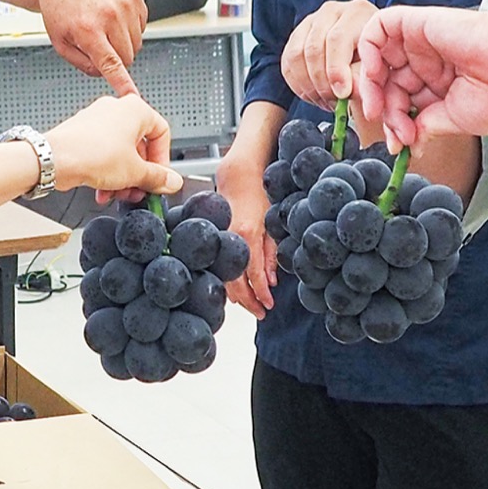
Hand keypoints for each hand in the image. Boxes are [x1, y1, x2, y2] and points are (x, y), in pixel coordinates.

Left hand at [35, 0, 145, 96]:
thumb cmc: (59, 7)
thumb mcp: (60, 43)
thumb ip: (82, 64)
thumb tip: (104, 74)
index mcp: (88, 29)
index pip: (111, 63)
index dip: (123, 83)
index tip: (132, 96)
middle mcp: (110, 15)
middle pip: (128, 58)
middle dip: (115, 59)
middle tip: (98, 45)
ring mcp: (125, 3)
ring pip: (137, 44)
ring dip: (123, 43)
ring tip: (103, 27)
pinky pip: (142, 27)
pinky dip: (129, 28)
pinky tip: (112, 17)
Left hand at [45, 94, 181, 198]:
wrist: (54, 159)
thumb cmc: (91, 154)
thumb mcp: (135, 172)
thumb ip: (158, 178)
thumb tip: (171, 181)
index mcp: (135, 109)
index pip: (161, 133)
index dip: (163, 160)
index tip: (160, 177)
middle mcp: (115, 109)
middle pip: (139, 145)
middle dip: (140, 173)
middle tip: (140, 190)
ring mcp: (96, 120)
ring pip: (119, 152)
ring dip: (123, 177)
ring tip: (119, 194)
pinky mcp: (81, 133)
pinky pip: (102, 154)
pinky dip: (106, 172)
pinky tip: (103, 191)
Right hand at [215, 153, 277, 318]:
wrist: (238, 175)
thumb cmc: (259, 194)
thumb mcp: (273, 222)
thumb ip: (271, 253)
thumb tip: (271, 280)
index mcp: (248, 235)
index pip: (253, 274)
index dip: (261, 294)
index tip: (268, 306)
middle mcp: (230, 239)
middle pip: (235, 281)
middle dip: (248, 301)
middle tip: (260, 313)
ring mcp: (219, 238)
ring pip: (223, 276)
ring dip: (237, 294)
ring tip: (250, 305)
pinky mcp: (214, 237)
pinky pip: (218, 265)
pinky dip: (226, 279)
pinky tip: (235, 289)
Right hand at [282, 0, 376, 109]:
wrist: (369, 54)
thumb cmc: (378, 59)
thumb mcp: (379, 67)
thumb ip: (363, 77)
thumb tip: (346, 91)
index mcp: (357, 12)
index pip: (337, 39)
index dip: (336, 69)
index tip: (342, 94)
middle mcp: (331, 11)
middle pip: (313, 47)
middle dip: (321, 81)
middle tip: (333, 102)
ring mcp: (310, 22)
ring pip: (296, 55)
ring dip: (308, 85)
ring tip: (324, 100)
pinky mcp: (296, 37)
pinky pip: (287, 63)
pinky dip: (298, 84)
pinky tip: (314, 94)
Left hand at [357, 5, 487, 149]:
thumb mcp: (458, 120)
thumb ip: (427, 128)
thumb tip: (409, 146)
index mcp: (436, 84)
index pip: (400, 102)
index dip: (394, 123)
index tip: (399, 144)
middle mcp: (424, 62)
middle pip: (385, 84)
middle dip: (383, 111)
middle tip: (392, 130)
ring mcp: (418, 42)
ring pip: (376, 59)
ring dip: (370, 85)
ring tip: (378, 108)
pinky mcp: (415, 23)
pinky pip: (378, 28)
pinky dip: (367, 49)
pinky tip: (374, 73)